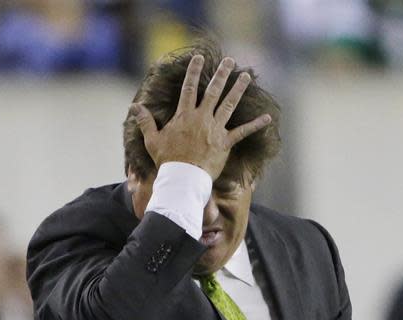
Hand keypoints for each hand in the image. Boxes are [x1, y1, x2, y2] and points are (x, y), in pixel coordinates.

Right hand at [130, 54, 271, 179]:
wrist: (183, 178)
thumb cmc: (167, 161)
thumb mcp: (152, 140)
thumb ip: (146, 122)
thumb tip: (134, 107)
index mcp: (185, 115)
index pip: (189, 88)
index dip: (194, 72)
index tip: (200, 59)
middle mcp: (202, 117)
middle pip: (213, 91)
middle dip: (221, 74)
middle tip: (229, 61)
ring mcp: (215, 129)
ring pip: (229, 104)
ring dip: (238, 89)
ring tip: (246, 76)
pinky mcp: (225, 143)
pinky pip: (243, 132)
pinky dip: (255, 125)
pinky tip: (267, 118)